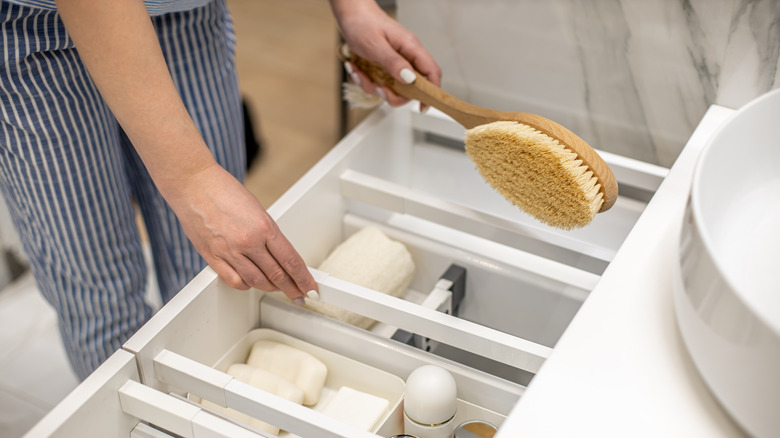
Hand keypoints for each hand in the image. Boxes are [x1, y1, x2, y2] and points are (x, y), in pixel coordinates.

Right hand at [168, 163, 316, 302]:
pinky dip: (246, 285)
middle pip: (277, 275)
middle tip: (300, 296)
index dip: (303, 277)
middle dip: (292, 288)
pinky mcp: (212, 256)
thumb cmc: (223, 190)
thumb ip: (267, 233)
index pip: (291, 260)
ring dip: (271, 288)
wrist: (193, 184)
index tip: (310, 286)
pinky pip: (234, 280)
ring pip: (257, 281)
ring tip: (278, 289)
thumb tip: (278, 254)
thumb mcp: (257, 208)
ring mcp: (229, 251)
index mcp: (264, 226)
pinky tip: (251, 283)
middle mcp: (248, 241)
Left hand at [330, 0, 441, 107]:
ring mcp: (396, 63)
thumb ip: (393, 62)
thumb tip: (409, 79)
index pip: (431, 72)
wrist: (350, 13)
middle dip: (393, 94)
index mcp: (411, 48)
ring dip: (374, 86)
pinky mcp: (386, 66)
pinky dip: (367, 81)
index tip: (423, 107)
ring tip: (359, 73)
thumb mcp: (375, 45)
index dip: (432, 92)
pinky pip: (381, 83)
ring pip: (393, 88)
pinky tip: (357, 69)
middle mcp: (407, 57)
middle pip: (412, 87)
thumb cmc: (363, 23)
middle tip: (378, 88)